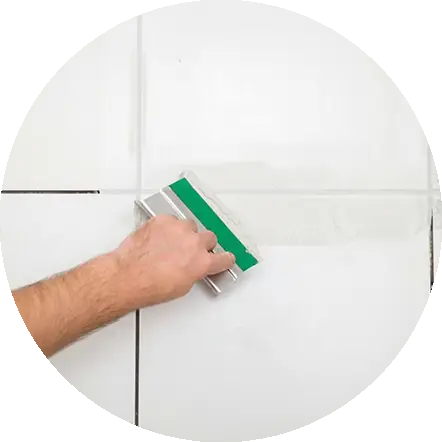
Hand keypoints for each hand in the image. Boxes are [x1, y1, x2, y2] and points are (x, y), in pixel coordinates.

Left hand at [113, 215, 235, 308]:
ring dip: (184, 233)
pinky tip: (158, 237)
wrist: (129, 275)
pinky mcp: (162, 220)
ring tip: (171, 243)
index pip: (224, 258)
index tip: (224, 259)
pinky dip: (167, 227)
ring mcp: (178, 229)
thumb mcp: (182, 287)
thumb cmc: (151, 285)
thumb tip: (193, 268)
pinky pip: (170, 220)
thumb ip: (195, 272)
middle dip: (203, 244)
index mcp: (202, 262)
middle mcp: (194, 242)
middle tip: (191, 250)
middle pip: (210, 237)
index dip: (224, 259)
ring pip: (190, 225)